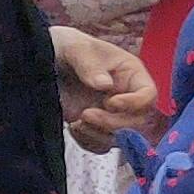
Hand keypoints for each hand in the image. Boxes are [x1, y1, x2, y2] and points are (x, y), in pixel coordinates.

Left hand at [49, 27, 157, 152]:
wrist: (45, 61)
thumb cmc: (68, 47)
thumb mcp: (76, 48)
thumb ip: (90, 65)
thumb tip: (105, 85)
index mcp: (131, 75)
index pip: (149, 95)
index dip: (135, 103)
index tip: (110, 103)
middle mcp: (127, 97)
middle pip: (139, 122)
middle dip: (114, 124)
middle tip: (86, 115)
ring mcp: (113, 115)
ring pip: (122, 138)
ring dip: (99, 135)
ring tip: (77, 121)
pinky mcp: (96, 128)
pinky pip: (102, 145)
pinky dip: (88, 142)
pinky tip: (73, 126)